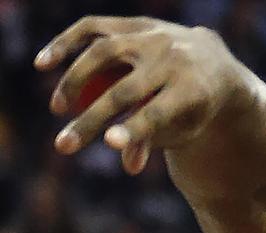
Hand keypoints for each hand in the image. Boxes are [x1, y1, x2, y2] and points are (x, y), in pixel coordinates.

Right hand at [35, 16, 248, 173]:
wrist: (213, 63)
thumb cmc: (193, 106)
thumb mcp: (183, 127)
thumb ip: (154, 140)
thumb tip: (129, 166)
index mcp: (194, 90)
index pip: (159, 113)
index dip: (135, 129)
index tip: (109, 143)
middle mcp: (174, 59)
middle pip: (125, 91)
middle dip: (92, 119)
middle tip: (63, 146)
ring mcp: (154, 36)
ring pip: (104, 52)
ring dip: (74, 80)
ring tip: (58, 108)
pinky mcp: (135, 23)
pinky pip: (93, 28)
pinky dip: (65, 43)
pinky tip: (43, 63)